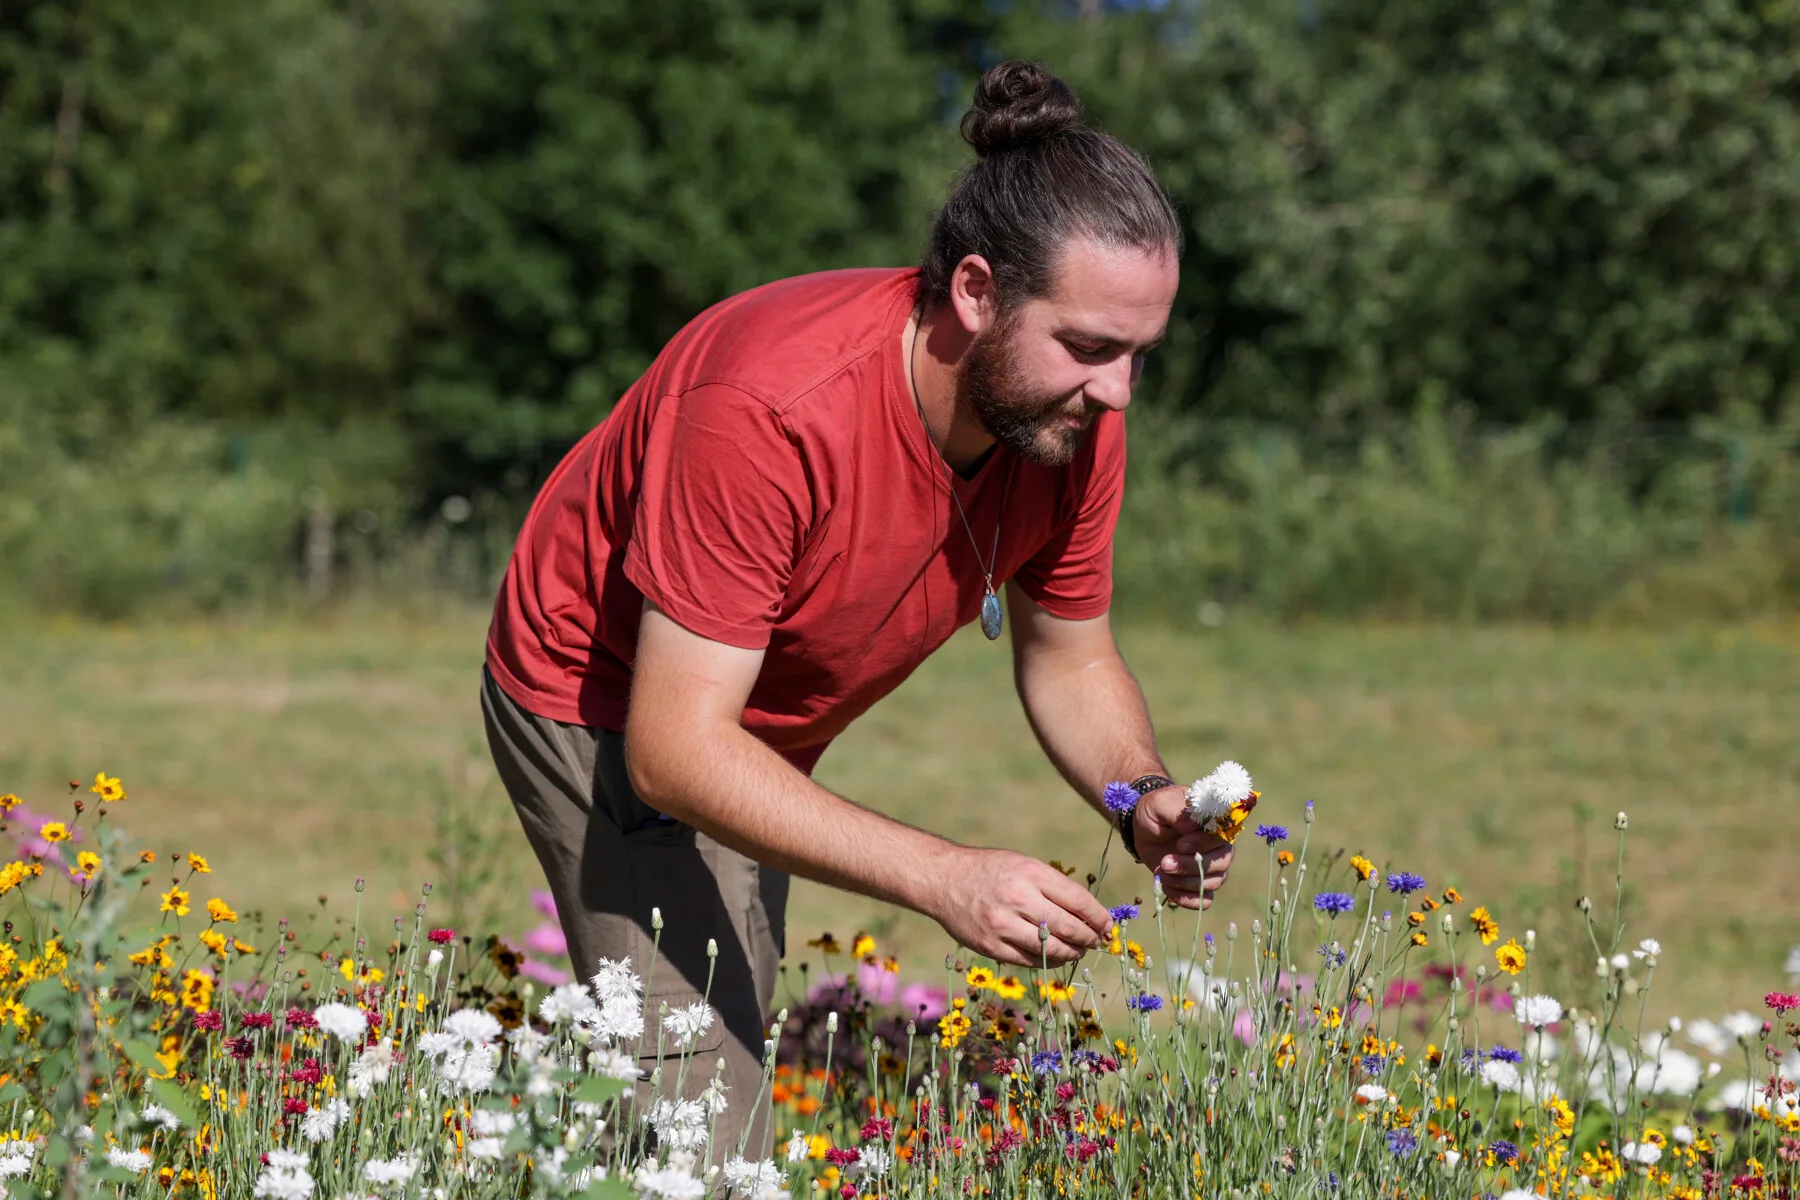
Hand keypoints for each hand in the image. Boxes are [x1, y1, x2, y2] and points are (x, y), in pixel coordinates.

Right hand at [925, 847, 1114, 966]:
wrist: (944, 879)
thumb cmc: (990, 870)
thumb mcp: (1023, 864)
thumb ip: (1051, 886)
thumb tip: (1087, 914)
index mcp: (1031, 873)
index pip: (1077, 900)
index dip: (1098, 916)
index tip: (1107, 925)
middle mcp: (1018, 898)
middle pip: (1068, 927)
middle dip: (1089, 937)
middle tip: (1097, 941)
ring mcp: (1003, 924)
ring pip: (1051, 947)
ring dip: (1071, 952)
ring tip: (1078, 951)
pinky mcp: (991, 945)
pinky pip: (1028, 959)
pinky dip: (1047, 960)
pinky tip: (1054, 956)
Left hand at [1132, 784, 1233, 909]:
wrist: (1144, 826)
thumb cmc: (1156, 810)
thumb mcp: (1160, 804)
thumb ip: (1178, 812)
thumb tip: (1193, 824)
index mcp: (1214, 823)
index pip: (1222, 838)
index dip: (1202, 845)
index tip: (1179, 844)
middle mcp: (1219, 846)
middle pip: (1220, 864)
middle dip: (1190, 867)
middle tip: (1165, 863)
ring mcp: (1211, 867)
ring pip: (1212, 883)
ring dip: (1185, 883)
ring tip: (1161, 873)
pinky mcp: (1198, 883)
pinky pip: (1205, 900)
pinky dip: (1187, 899)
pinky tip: (1167, 889)